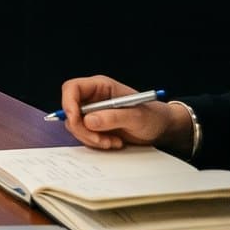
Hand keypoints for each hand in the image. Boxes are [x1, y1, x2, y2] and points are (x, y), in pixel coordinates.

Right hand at [58, 75, 194, 152]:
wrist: (161, 129)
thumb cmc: (153, 116)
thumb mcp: (136, 116)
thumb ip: (112, 117)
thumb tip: (88, 120)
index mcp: (101, 86)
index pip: (72, 88)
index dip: (68, 103)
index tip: (76, 120)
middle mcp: (93, 98)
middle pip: (70, 109)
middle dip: (82, 128)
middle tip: (100, 140)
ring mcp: (92, 112)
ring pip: (75, 125)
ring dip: (91, 138)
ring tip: (113, 142)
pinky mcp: (94, 126)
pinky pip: (84, 135)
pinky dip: (96, 143)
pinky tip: (114, 142)